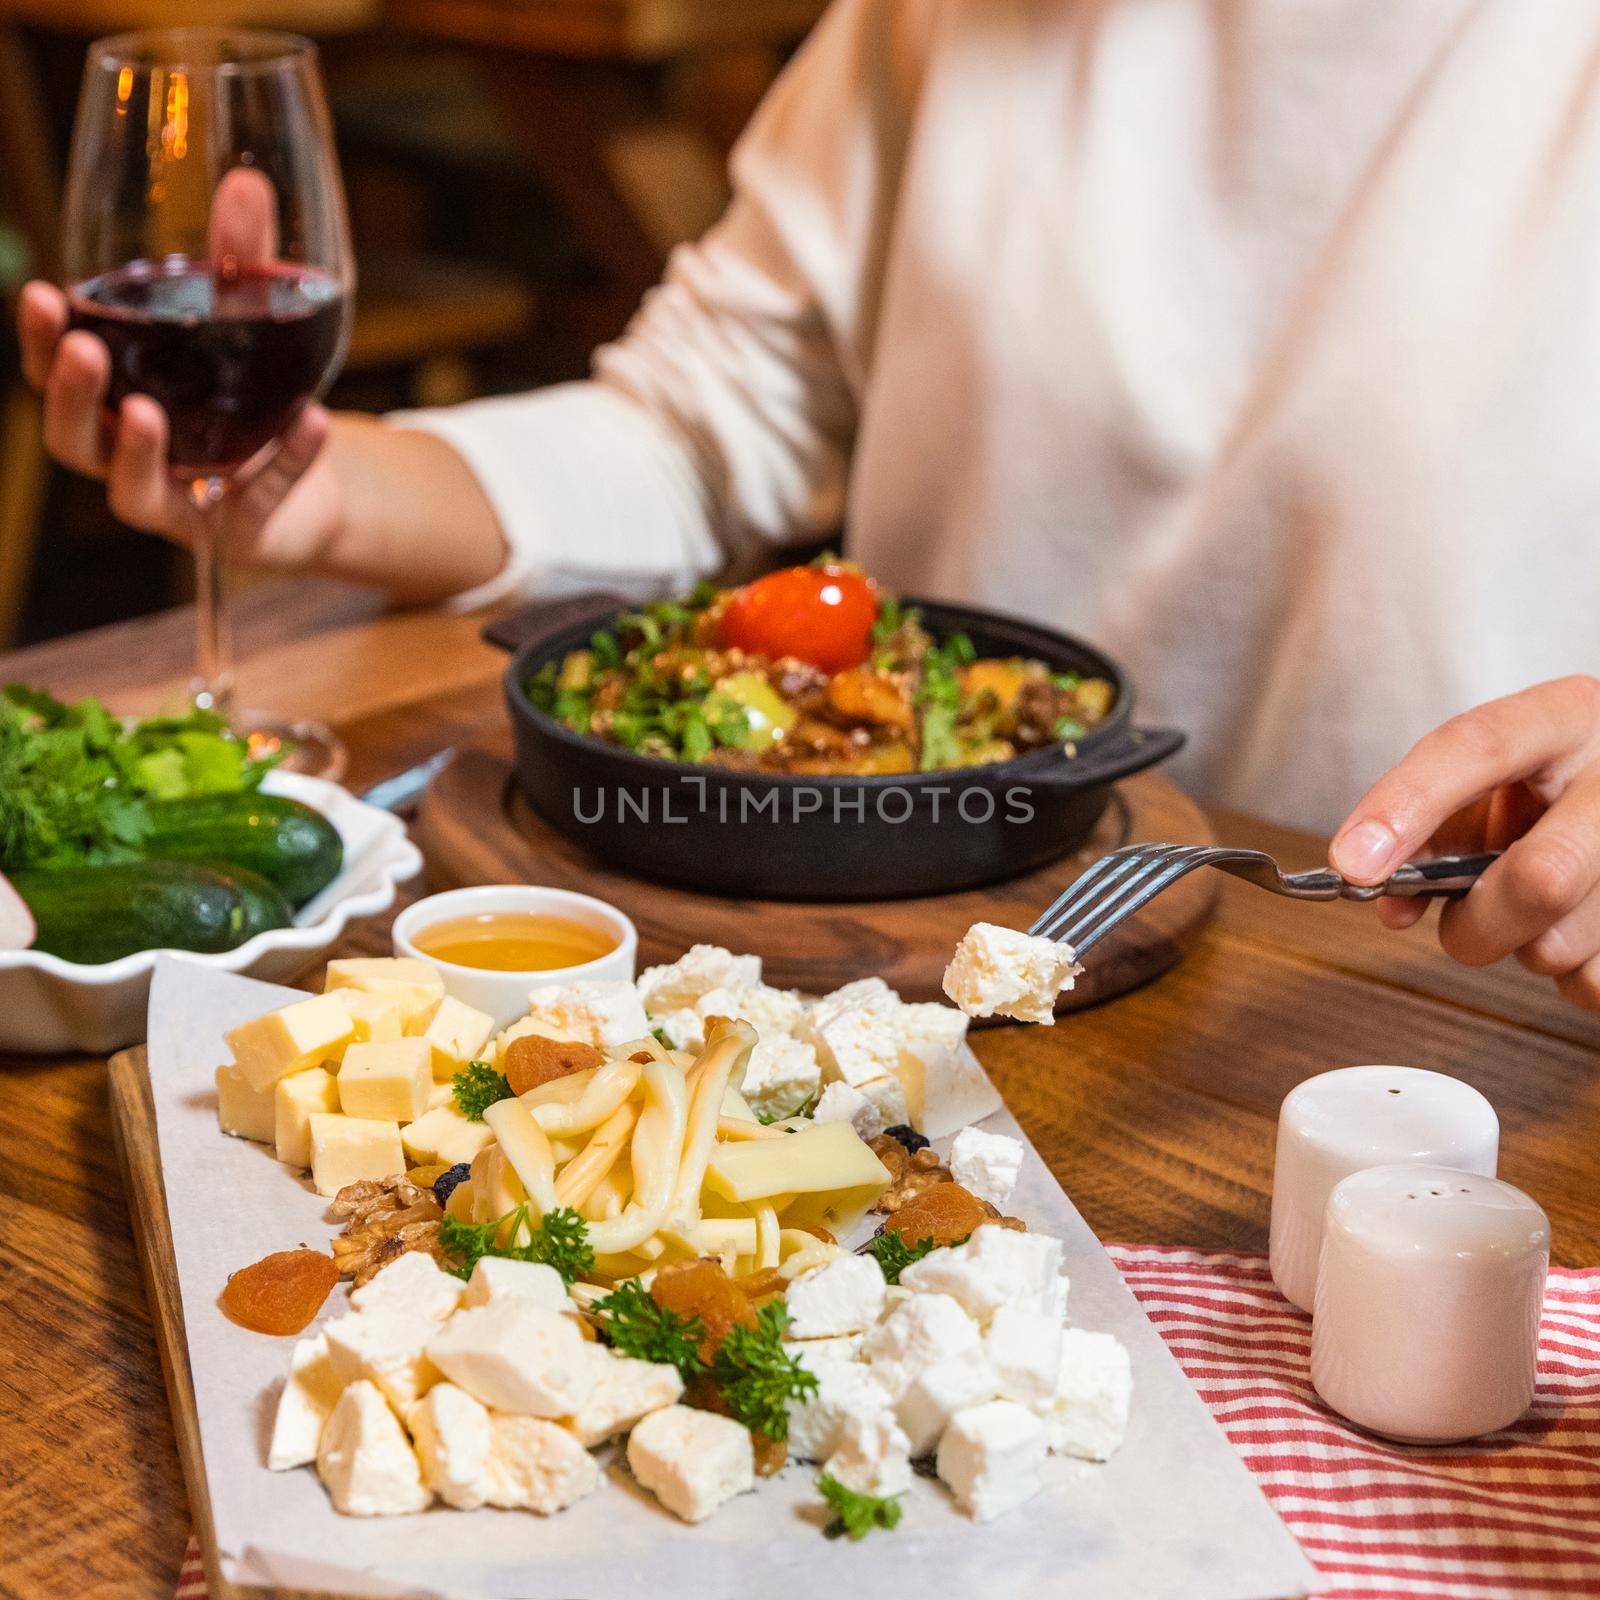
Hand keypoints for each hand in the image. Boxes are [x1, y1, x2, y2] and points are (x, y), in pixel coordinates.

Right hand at [16, 168, 344, 567]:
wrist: (313, 483)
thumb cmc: (252, 397)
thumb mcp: (248, 323)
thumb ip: (241, 260)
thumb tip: (246, 180)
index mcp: (110, 401)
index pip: (51, 373)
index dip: (38, 342)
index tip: (42, 296)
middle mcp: (131, 458)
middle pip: (72, 439)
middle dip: (69, 395)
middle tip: (85, 352)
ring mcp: (181, 503)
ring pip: (133, 491)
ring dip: (133, 452)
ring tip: (144, 411)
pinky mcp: (239, 531)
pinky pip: (259, 499)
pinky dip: (288, 460)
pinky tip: (313, 421)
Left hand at [1329, 676, 1599, 1007]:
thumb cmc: (1545, 794)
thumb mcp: (1489, 785)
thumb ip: (1428, 828)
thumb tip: (1391, 905)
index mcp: (1568, 718)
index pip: (1480, 747)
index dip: (1407, 806)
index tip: (1352, 865)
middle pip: (1541, 877)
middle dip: (1474, 923)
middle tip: (1459, 924)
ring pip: (1562, 942)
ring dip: (1523, 950)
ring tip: (1534, 915)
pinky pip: (1595, 981)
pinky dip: (1568, 976)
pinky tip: (1578, 933)